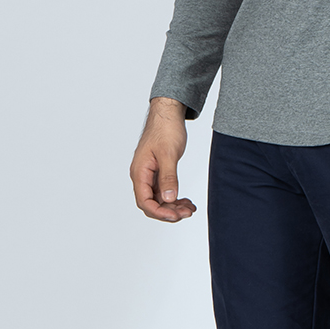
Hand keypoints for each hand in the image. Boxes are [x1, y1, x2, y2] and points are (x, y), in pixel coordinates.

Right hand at [129, 97, 197, 221]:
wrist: (168, 113)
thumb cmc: (166, 129)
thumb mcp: (169, 154)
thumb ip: (168, 177)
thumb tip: (169, 199)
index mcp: (140, 172)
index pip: (144, 201)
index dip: (160, 212)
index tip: (176, 216)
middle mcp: (142, 175)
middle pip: (151, 203)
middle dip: (169, 211)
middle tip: (187, 213)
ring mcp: (150, 174)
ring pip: (159, 198)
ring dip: (173, 206)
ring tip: (190, 208)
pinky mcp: (158, 171)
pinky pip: (164, 190)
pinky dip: (175, 197)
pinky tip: (186, 200)